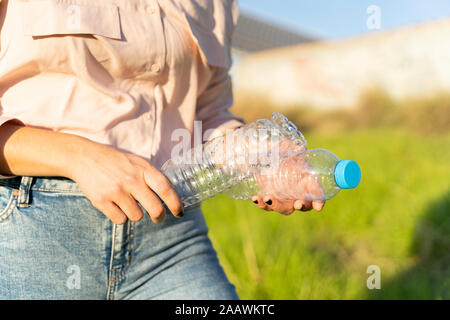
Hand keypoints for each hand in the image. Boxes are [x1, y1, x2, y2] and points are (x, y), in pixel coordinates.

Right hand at [68, 140, 182, 223]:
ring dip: (136, 214)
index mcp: (142, 169)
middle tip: (158, 218)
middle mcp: (131, 180)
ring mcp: (115, 191)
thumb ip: (150, 175)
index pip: (165, 189)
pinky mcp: (101, 201)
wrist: (83, 156)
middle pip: (154, 209)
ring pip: (137, 216)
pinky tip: (116, 206)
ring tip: (128, 204)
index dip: (175, 203)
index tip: (179, 212)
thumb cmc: (114, 160)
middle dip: (159, 217)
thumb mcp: (135, 161)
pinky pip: (120, 219)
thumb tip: (168, 195)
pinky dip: (121, 216)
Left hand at [251, 139, 324, 214]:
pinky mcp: (269, 197)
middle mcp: (297, 191)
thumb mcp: (285, 146)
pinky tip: (256, 198)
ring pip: (284, 208)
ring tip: (268, 198)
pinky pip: (267, 205)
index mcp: (306, 179)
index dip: (319, 201)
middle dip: (302, 206)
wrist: (259, 152)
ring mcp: (283, 196)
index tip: (317, 206)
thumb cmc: (278, 149)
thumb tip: (299, 148)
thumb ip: (292, 147)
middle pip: (303, 205)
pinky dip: (261, 204)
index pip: (317, 193)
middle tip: (297, 204)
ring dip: (277, 205)